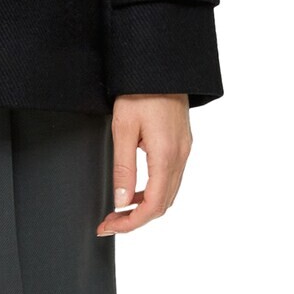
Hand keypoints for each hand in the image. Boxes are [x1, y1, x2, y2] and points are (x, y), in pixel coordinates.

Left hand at [96, 94, 192, 235]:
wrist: (160, 67)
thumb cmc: (140, 92)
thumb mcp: (123, 128)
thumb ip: (123, 167)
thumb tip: (120, 202)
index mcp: (166, 157)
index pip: (152, 206)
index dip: (130, 223)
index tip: (109, 226)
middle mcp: (180, 157)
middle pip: (162, 205)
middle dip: (136, 219)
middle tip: (110, 222)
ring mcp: (184, 151)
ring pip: (168, 193)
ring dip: (145, 206)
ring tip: (119, 209)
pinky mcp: (182, 144)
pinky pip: (171, 178)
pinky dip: (153, 190)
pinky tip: (135, 188)